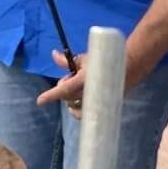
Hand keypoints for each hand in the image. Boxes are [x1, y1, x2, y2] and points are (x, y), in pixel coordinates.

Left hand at [39, 41, 155, 108]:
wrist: (127, 68)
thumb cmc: (103, 61)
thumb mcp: (83, 59)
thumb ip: (66, 60)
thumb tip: (53, 54)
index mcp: (83, 80)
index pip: (63, 89)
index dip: (50, 95)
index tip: (39, 101)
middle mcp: (88, 93)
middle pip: (66, 97)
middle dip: (64, 89)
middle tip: (71, 78)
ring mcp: (95, 102)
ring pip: (73, 106)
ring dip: (70, 99)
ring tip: (77, 90)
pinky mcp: (100, 108)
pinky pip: (83, 114)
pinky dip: (77, 111)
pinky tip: (77, 106)